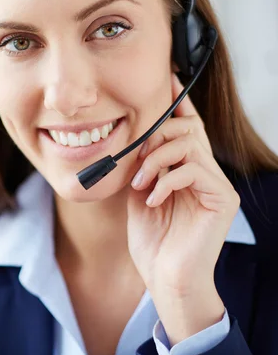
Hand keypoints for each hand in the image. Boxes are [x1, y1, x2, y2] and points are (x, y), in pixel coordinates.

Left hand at [126, 74, 239, 344]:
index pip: (185, 123)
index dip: (176, 99)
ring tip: (140, 184)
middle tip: (135, 160)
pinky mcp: (222, 198)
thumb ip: (142, 164)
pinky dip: (165, 180)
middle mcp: (205, 169)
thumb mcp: (139, 192)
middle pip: (187, 125)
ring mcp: (216, 183)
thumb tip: (133, 138)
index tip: (164, 77)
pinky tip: (150, 199)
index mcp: (185, 166)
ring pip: (188, 143)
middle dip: (154, 135)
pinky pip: (192, 169)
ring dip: (155, 159)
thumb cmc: (152, 239)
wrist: (164, 277)